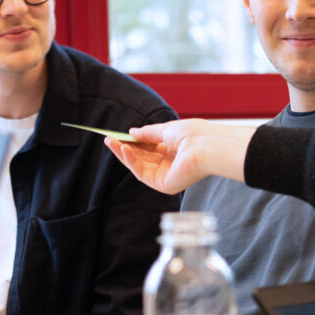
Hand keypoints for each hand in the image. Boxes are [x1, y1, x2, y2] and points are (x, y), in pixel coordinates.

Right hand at [102, 119, 256, 193]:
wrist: (206, 146)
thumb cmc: (193, 135)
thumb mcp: (165, 130)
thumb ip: (148, 133)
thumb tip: (131, 132)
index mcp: (174, 151)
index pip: (150, 148)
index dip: (134, 142)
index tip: (119, 135)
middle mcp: (170, 165)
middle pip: (142, 158)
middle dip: (125, 149)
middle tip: (109, 139)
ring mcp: (166, 176)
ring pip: (139, 166)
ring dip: (124, 154)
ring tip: (111, 142)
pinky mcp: (163, 185)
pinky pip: (142, 173)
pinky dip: (132, 161)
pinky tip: (124, 149)